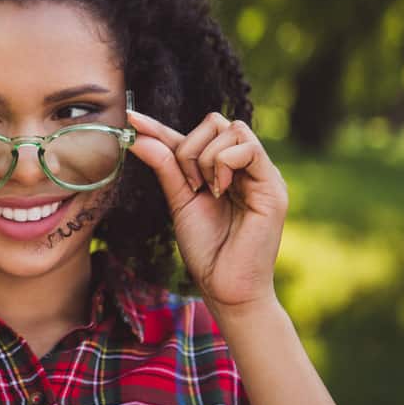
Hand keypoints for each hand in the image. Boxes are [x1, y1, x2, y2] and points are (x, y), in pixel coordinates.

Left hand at [126, 111, 288, 312]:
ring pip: (231, 129)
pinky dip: (224, 163)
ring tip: (205, 190)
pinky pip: (248, 148)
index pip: (191, 136)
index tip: (131, 119)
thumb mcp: (179, 201)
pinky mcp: (272, 186)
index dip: (160, 126)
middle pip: (215, 121)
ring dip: (206, 157)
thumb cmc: (205, 248)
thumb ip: (165, 167)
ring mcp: (261, 174)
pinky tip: (220, 190)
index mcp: (222, 169)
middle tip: (189, 184)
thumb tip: (137, 137)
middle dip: (190, 148)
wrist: (225, 286)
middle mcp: (244, 166)